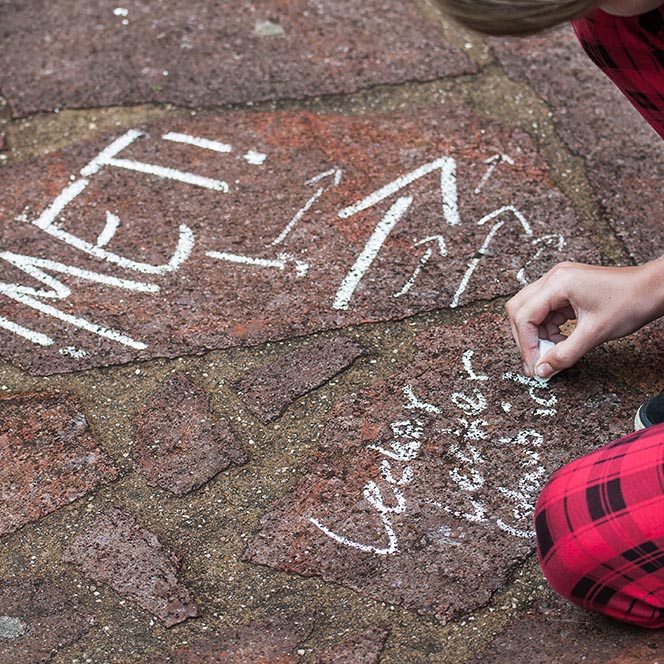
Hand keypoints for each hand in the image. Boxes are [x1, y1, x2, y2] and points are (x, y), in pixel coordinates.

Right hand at [506, 259, 663, 377]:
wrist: (653, 289)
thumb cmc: (630, 303)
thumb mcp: (594, 334)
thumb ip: (564, 354)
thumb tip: (542, 371)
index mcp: (558, 283)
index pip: (525, 315)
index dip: (526, 344)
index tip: (534, 365)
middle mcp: (554, 278)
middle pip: (520, 310)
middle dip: (526, 338)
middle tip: (536, 361)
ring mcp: (559, 281)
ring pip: (531, 311)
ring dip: (537, 335)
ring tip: (551, 353)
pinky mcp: (566, 288)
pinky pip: (546, 310)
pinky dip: (549, 329)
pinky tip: (560, 342)